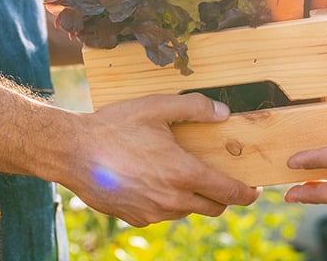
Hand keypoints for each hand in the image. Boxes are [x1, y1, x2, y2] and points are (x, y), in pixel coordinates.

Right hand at [65, 94, 258, 225]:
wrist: (71, 151)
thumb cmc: (114, 127)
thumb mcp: (157, 107)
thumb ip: (195, 107)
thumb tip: (223, 113)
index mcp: (183, 174)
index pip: (230, 193)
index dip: (247, 193)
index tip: (254, 188)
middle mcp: (172, 200)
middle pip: (214, 208)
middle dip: (223, 196)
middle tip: (220, 178)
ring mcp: (153, 213)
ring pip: (187, 211)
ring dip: (192, 198)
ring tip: (182, 174)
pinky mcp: (135, 218)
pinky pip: (162, 214)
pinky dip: (167, 202)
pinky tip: (154, 180)